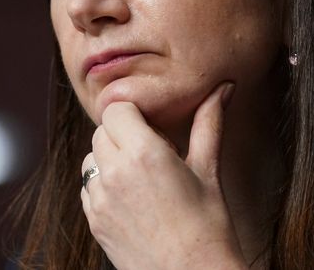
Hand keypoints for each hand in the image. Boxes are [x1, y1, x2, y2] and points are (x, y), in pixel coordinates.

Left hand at [80, 82, 246, 269]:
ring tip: (143, 177)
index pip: (116, 109)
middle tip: (153, 152)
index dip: (135, 114)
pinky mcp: (93, 222)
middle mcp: (115, 173)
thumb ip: (209, 122)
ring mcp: (99, 200)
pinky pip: (88, 187)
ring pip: (91, 158)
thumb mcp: (209, 169)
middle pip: (102, 130)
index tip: (154, 128)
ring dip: (111, 158)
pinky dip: (104, 185)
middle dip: (123, 134)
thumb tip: (225, 86)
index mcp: (144, 154)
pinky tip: (133, 199)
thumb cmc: (208, 226)